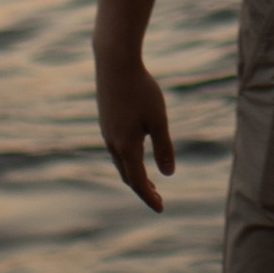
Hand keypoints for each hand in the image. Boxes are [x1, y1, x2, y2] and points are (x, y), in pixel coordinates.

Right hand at [98, 52, 176, 208]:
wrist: (114, 63)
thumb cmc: (141, 90)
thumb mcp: (158, 120)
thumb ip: (163, 148)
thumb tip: (169, 174)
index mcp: (127, 146)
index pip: (138, 182)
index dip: (149, 197)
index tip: (161, 209)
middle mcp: (113, 143)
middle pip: (127, 175)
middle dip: (142, 189)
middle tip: (157, 198)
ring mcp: (106, 132)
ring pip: (120, 162)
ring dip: (133, 175)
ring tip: (148, 181)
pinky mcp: (105, 121)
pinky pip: (115, 150)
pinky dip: (127, 160)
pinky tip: (135, 154)